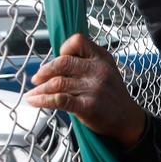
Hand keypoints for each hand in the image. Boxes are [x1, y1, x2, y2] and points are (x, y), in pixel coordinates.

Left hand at [26, 34, 144, 147]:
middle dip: (44, 71)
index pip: (78, 41)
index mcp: (102, 58)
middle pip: (63, 62)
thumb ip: (86, 64)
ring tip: (32, 94)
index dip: (63, 49)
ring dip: (39, 89)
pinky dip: (43, 100)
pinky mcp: (88, 106)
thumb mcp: (106, 72)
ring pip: (57, 83)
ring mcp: (94, 88)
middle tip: (36, 79)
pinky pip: (59, 100)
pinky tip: (35, 101)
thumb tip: (54, 66)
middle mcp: (99, 70)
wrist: (128, 120)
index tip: (57, 59)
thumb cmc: (112, 96)